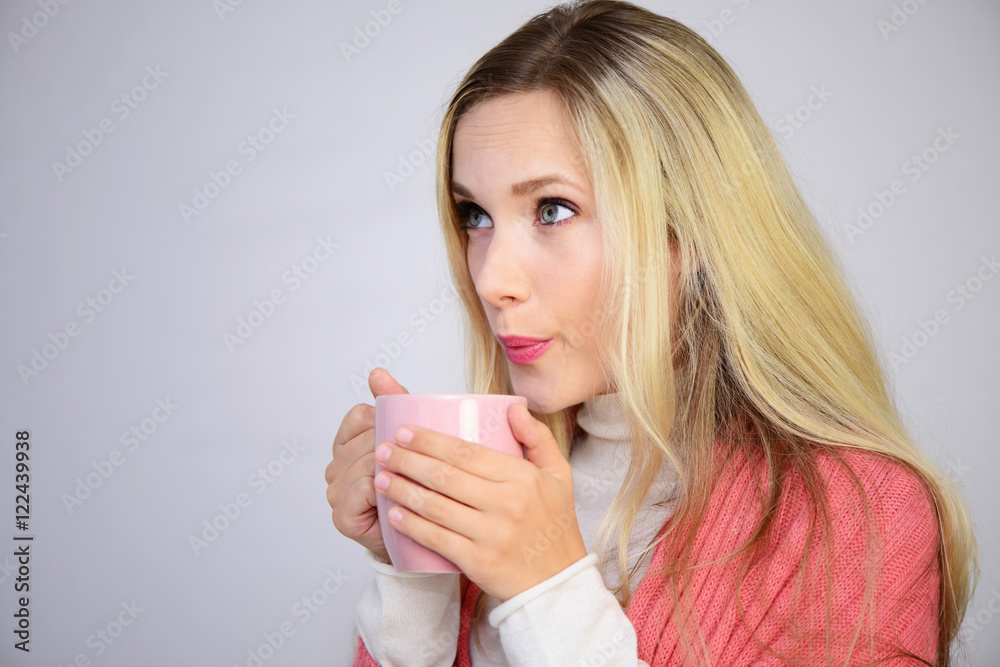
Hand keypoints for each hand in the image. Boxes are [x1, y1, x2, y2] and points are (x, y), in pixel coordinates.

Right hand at [325, 368, 408, 564]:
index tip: (407, 433)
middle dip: (394, 447)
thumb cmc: (417, 485)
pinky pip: (361, 488)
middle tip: (423, 460)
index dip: (385, 421)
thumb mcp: (409, 440)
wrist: (422, 535)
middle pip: (365, 440)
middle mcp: (335, 467)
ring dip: (393, 468)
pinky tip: (399, 492)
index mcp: (348, 444)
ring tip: (417, 477)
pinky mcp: (342, 516)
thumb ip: (393, 402)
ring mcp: (335, 492)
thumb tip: (377, 371)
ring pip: (365, 463)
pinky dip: (382, 488)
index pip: (360, 416)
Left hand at [372, 402, 586, 601]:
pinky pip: (437, 538)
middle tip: (383, 450)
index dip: (430, 441)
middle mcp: (506, 504)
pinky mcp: (478, 561)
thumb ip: (537, 438)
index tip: (404, 431)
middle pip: (445, 476)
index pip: (467, 452)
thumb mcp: (559, 476)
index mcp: (522, 478)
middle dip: (408, 460)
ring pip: (436, 506)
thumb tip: (513, 407)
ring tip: (380, 478)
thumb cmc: (554, 526)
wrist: (559, 583)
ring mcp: (491, 534)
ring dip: (402, 490)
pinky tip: (393, 513)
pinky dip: (411, 525)